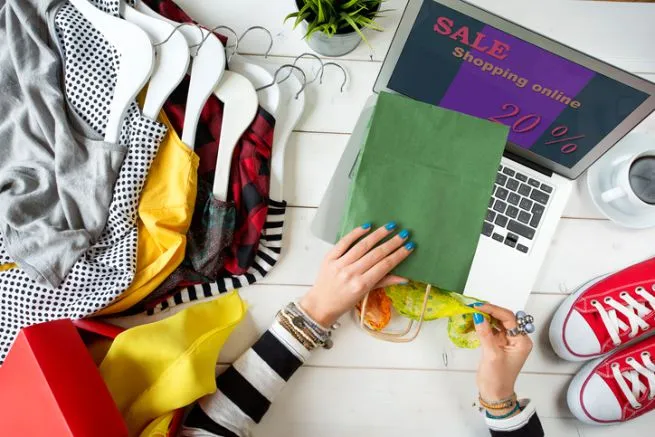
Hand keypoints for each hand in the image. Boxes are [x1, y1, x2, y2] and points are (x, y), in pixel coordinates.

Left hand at [299, 222, 414, 326]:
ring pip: (362, 246)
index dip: (398, 255)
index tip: (409, 246)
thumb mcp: (365, 294)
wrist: (320, 304)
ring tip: (390, 227)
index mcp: (361, 285)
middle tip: (404, 234)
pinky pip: (344, 242)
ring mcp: (339, 264)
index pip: (384, 266)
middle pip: (375, 254)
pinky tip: (367, 226)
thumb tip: (405, 278)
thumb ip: (383, 282)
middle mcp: (351, 273)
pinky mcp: (329, 258)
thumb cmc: (344, 302)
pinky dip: (355, 233)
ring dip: (378, 235)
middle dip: (392, 243)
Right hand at [473, 303, 532, 411]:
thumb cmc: (497, 378)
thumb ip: (485, 334)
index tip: (479, 306)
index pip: (509, 319)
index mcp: (522, 341)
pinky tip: (474, 320)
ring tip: (472, 311)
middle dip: (490, 311)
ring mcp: (507, 341)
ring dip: (485, 316)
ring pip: (497, 322)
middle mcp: (517, 339)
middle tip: (474, 306)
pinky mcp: (498, 343)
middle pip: (504, 318)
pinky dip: (483, 324)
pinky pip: (491, 329)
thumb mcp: (492, 355)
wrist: (494, 394)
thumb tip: (477, 315)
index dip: (494, 310)